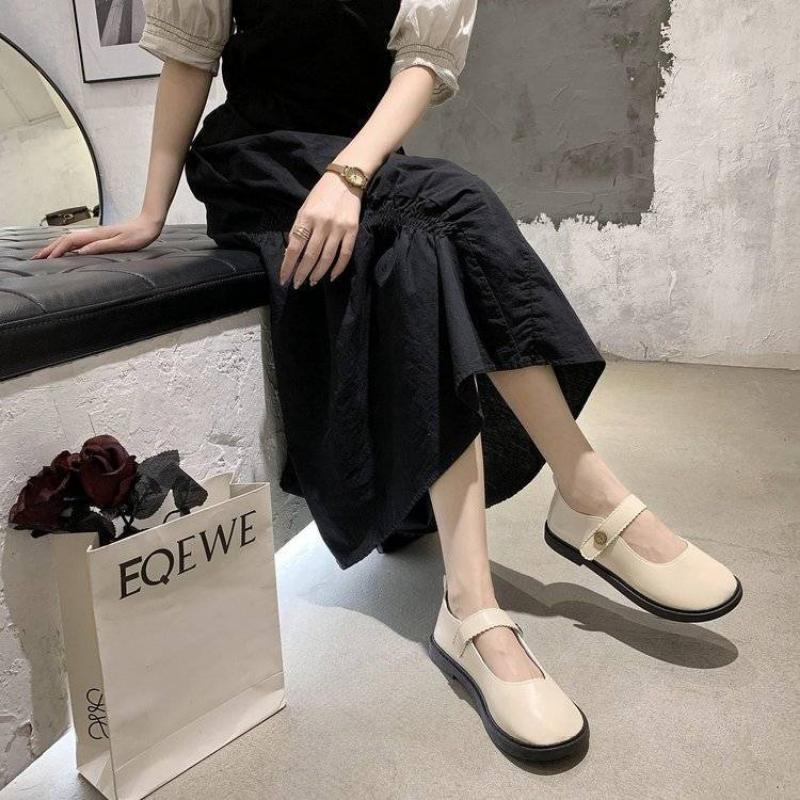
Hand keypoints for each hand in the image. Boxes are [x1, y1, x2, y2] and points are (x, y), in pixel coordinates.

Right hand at [29, 214, 163, 259]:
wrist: (148, 224)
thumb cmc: (138, 235)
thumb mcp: (121, 243)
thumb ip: (102, 246)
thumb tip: (82, 251)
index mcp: (95, 236)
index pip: (70, 243)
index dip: (57, 251)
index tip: (46, 260)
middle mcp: (92, 233)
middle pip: (65, 240)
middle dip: (49, 249)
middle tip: (35, 258)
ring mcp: (95, 234)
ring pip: (70, 240)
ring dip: (55, 247)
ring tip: (44, 255)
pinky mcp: (100, 236)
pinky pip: (78, 241)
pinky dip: (67, 246)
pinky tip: (66, 250)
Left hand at [280, 171, 361, 287]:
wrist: (345, 179)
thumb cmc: (321, 194)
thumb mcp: (304, 208)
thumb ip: (298, 229)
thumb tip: (291, 254)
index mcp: (306, 217)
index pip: (295, 246)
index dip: (288, 265)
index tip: (284, 278)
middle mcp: (322, 223)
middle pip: (310, 255)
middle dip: (302, 272)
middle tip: (297, 284)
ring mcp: (338, 228)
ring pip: (327, 258)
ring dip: (318, 273)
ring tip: (312, 282)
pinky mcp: (352, 230)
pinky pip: (345, 254)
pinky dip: (338, 268)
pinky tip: (331, 276)